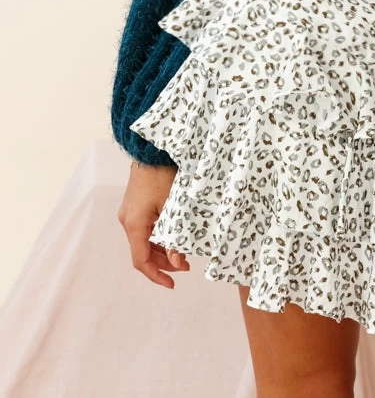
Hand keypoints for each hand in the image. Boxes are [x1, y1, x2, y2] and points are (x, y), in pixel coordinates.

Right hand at [117, 160, 190, 288]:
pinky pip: (144, 229)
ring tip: (182, 253)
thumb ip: (175, 238)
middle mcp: (127, 221)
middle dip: (164, 263)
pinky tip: (173, 236)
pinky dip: (158, 237)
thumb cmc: (163, 176)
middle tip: (187, 266)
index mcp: (134, 225)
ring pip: (144, 241)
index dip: (156, 275)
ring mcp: (130, 213)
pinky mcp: (134, 206)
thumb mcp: (173, 208)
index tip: (172, 284)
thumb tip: (179, 264)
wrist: (150, 150)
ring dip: (161, 250)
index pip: (141, 261)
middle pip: (143, 252)